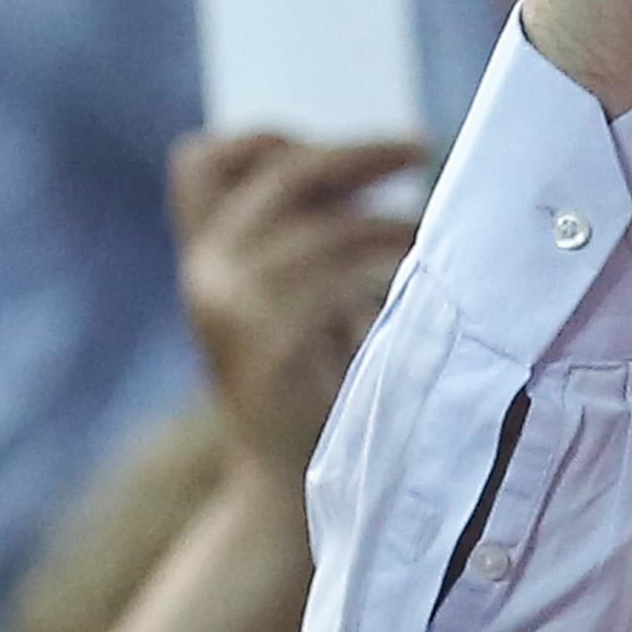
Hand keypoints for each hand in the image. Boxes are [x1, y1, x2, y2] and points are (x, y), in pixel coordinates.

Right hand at [172, 134, 424, 482]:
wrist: (286, 492)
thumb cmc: (308, 391)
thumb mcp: (283, 302)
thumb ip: (298, 239)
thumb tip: (372, 160)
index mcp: (201, 258)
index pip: (197, 162)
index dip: (260, 140)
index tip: (325, 140)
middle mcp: (205, 273)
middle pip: (283, 173)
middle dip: (359, 154)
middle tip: (420, 145)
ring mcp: (232, 306)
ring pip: (328, 228)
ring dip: (392, 224)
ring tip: (434, 237)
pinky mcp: (268, 342)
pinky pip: (340, 277)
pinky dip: (388, 269)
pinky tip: (420, 278)